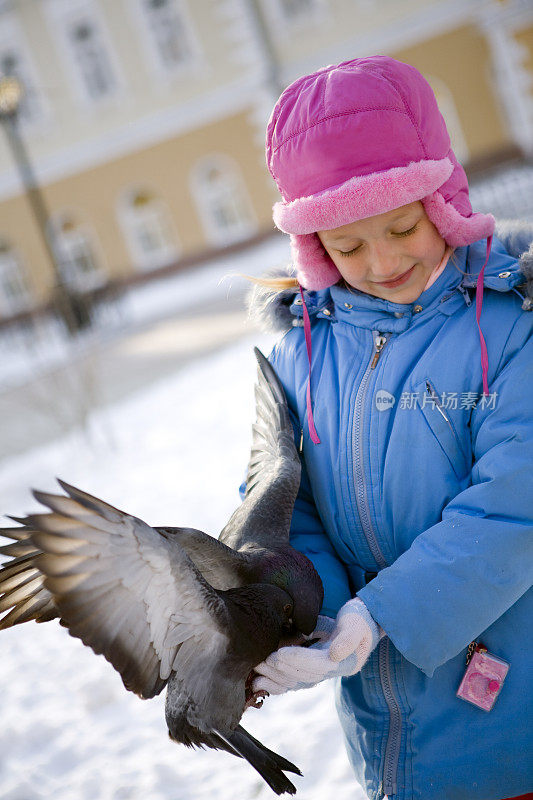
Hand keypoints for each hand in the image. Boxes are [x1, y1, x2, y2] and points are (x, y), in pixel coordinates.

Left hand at [252, 598, 381, 695]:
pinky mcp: (311, 673)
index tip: (280, 653)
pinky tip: (260, 683)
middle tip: (262, 659)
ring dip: (275, 678)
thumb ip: (348, 638)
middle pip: (304, 676)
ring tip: (257, 671)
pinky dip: (276, 686)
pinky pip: (293, 684)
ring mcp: (321, 675)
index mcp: (345, 663)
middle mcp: (332, 673)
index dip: (299, 660)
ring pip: (296, 683)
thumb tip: (334, 655)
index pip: (319, 664)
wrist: (361, 625)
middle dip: (282, 669)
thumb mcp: (356, 624)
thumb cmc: (357, 620)